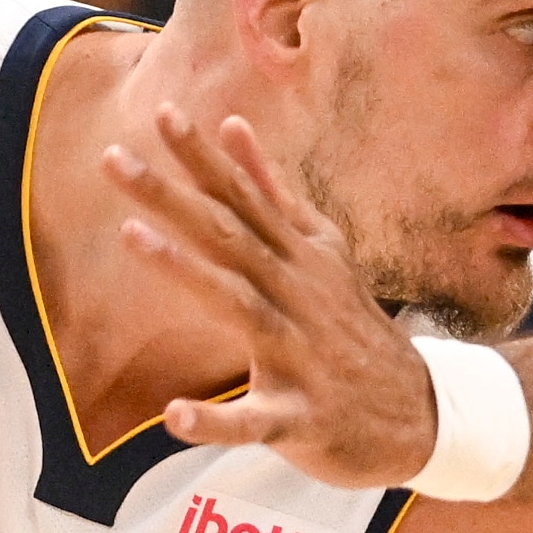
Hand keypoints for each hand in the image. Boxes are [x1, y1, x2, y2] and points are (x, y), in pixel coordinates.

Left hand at [106, 107, 437, 488]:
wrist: (420, 414)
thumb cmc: (350, 328)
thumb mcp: (322, 251)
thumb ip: (273, 192)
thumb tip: (232, 124)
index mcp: (298, 256)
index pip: (243, 197)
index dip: (202, 156)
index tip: (161, 111)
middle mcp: (297, 294)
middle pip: (228, 237)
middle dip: (171, 196)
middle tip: (112, 158)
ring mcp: (300, 355)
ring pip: (238, 307)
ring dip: (186, 271)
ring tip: (130, 238)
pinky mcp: (299, 417)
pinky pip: (254, 421)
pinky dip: (215, 421)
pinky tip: (174, 416)